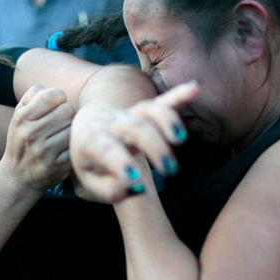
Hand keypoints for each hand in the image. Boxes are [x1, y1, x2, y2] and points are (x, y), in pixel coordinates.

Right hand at [0, 86, 74, 191]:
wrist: (17, 176)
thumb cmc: (22, 139)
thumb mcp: (19, 115)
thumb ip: (33, 95)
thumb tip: (54, 92)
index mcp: (22, 119)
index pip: (52, 96)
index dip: (59, 98)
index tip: (56, 106)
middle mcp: (31, 135)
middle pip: (67, 111)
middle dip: (67, 114)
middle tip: (62, 122)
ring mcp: (44, 153)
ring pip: (73, 129)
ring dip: (71, 130)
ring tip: (63, 134)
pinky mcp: (56, 167)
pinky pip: (75, 147)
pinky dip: (72, 146)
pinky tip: (64, 149)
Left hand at [70, 81, 198, 202]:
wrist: (85, 128)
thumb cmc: (89, 162)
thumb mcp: (89, 181)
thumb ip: (109, 190)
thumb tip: (136, 188)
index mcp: (91, 141)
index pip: (106, 149)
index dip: (120, 162)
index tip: (135, 178)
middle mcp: (110, 124)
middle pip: (134, 128)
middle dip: (153, 146)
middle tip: (169, 170)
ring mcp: (128, 115)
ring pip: (148, 111)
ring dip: (166, 121)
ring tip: (180, 139)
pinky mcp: (143, 111)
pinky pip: (161, 102)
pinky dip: (177, 96)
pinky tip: (194, 89)